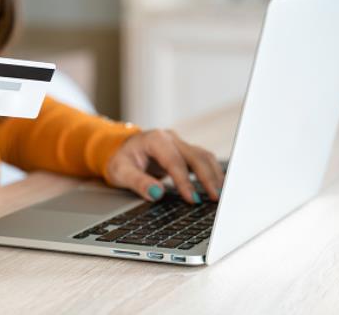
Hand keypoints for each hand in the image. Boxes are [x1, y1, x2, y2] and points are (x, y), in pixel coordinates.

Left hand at [106, 130, 223, 203]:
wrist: (119, 149)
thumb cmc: (120, 160)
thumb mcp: (121, 172)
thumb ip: (139, 182)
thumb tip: (157, 193)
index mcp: (155, 139)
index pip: (174, 161)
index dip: (184, 181)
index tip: (192, 199)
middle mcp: (171, 138)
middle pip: (195, 156)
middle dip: (207, 178)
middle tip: (215, 198)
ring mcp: (179, 144)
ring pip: (203, 157)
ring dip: (214, 175)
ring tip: (220, 194)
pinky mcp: (184, 152)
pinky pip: (202, 160)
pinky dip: (212, 172)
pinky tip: (217, 186)